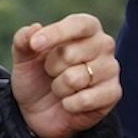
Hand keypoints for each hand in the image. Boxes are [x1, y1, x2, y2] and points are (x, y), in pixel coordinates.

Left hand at [11, 13, 121, 137]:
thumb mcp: (24, 58)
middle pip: (71, 54)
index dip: (56, 33)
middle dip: (52, 68)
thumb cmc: (37, 76)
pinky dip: (70, 104)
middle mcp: (104, 44)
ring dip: (59, 88)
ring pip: (76, 78)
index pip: (77, 24)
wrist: (40, 112)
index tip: (35, 45)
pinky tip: (70, 103)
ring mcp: (111, 69)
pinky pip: (86, 99)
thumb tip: (34, 28)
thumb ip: (23, 40)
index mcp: (86, 27)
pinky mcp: (113, 93)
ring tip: (62, 88)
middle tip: (53, 73)